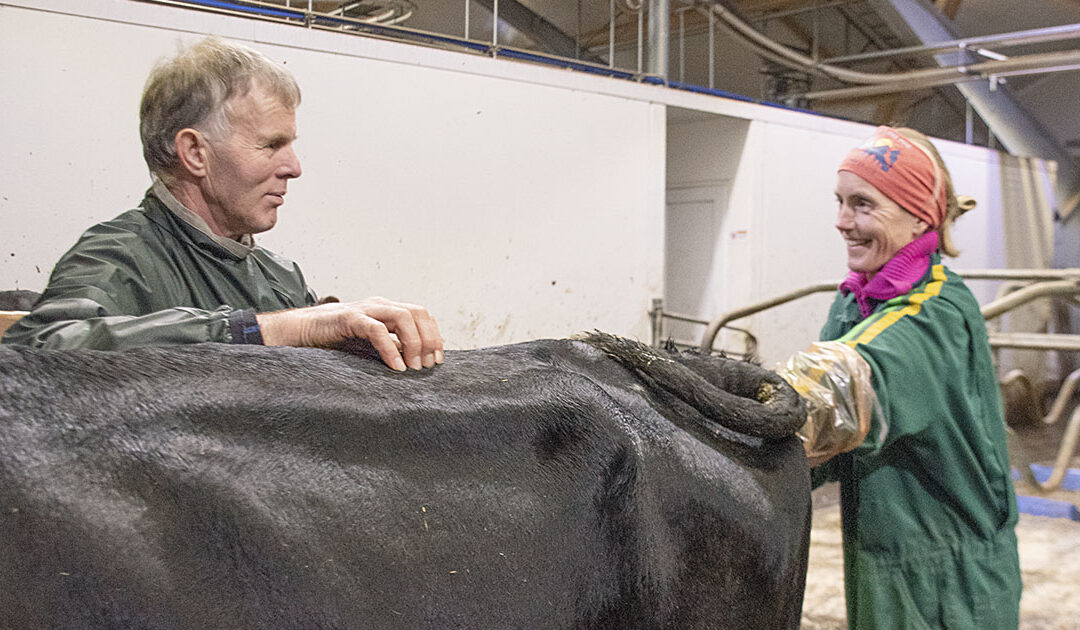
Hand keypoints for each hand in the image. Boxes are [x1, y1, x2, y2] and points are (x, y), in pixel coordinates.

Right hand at [256, 297, 443, 370]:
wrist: (299, 332)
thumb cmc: (334, 340)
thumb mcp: (370, 345)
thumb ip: (391, 348)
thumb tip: (416, 363)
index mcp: (387, 310)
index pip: (422, 315)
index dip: (434, 336)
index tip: (437, 360)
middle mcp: (380, 305)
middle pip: (418, 313)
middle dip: (429, 339)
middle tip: (427, 366)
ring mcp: (365, 309)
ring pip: (403, 317)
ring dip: (414, 343)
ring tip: (413, 368)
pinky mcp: (349, 318)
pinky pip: (376, 329)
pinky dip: (390, 348)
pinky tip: (396, 366)